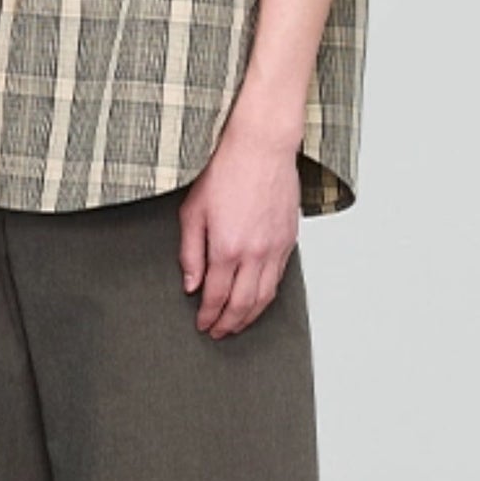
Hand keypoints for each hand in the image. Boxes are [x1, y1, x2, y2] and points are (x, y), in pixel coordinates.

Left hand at [177, 114, 300, 336]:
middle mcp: (254, 253)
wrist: (261, 148)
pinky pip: (279, 279)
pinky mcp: (289, 240)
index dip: (208, 316)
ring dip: (250, 317)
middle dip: (228, 324)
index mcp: (226, 248)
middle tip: (218, 333)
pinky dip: (267, 296)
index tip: (202, 325)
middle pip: (242, 304)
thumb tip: (191, 285)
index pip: (216, 296)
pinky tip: (257, 300)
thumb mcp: (193, 211)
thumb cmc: (225, 172)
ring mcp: (275, 248)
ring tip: (237, 325)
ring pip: (265, 297)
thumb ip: (190, 252)